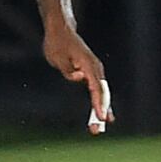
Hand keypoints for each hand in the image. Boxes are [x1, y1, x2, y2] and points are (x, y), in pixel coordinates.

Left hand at [43, 18, 113, 133]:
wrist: (61, 30)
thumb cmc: (57, 43)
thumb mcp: (57, 56)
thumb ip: (67, 69)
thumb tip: (78, 78)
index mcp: (88, 64)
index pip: (96, 87)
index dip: (99, 104)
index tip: (101, 118)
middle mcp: (95, 68)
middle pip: (101, 93)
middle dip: (100, 112)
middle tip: (96, 131)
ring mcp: (95, 71)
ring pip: (101, 94)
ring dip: (101, 111)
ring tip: (98, 129)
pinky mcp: (91, 74)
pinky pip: (98, 91)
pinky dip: (100, 104)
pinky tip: (103, 118)